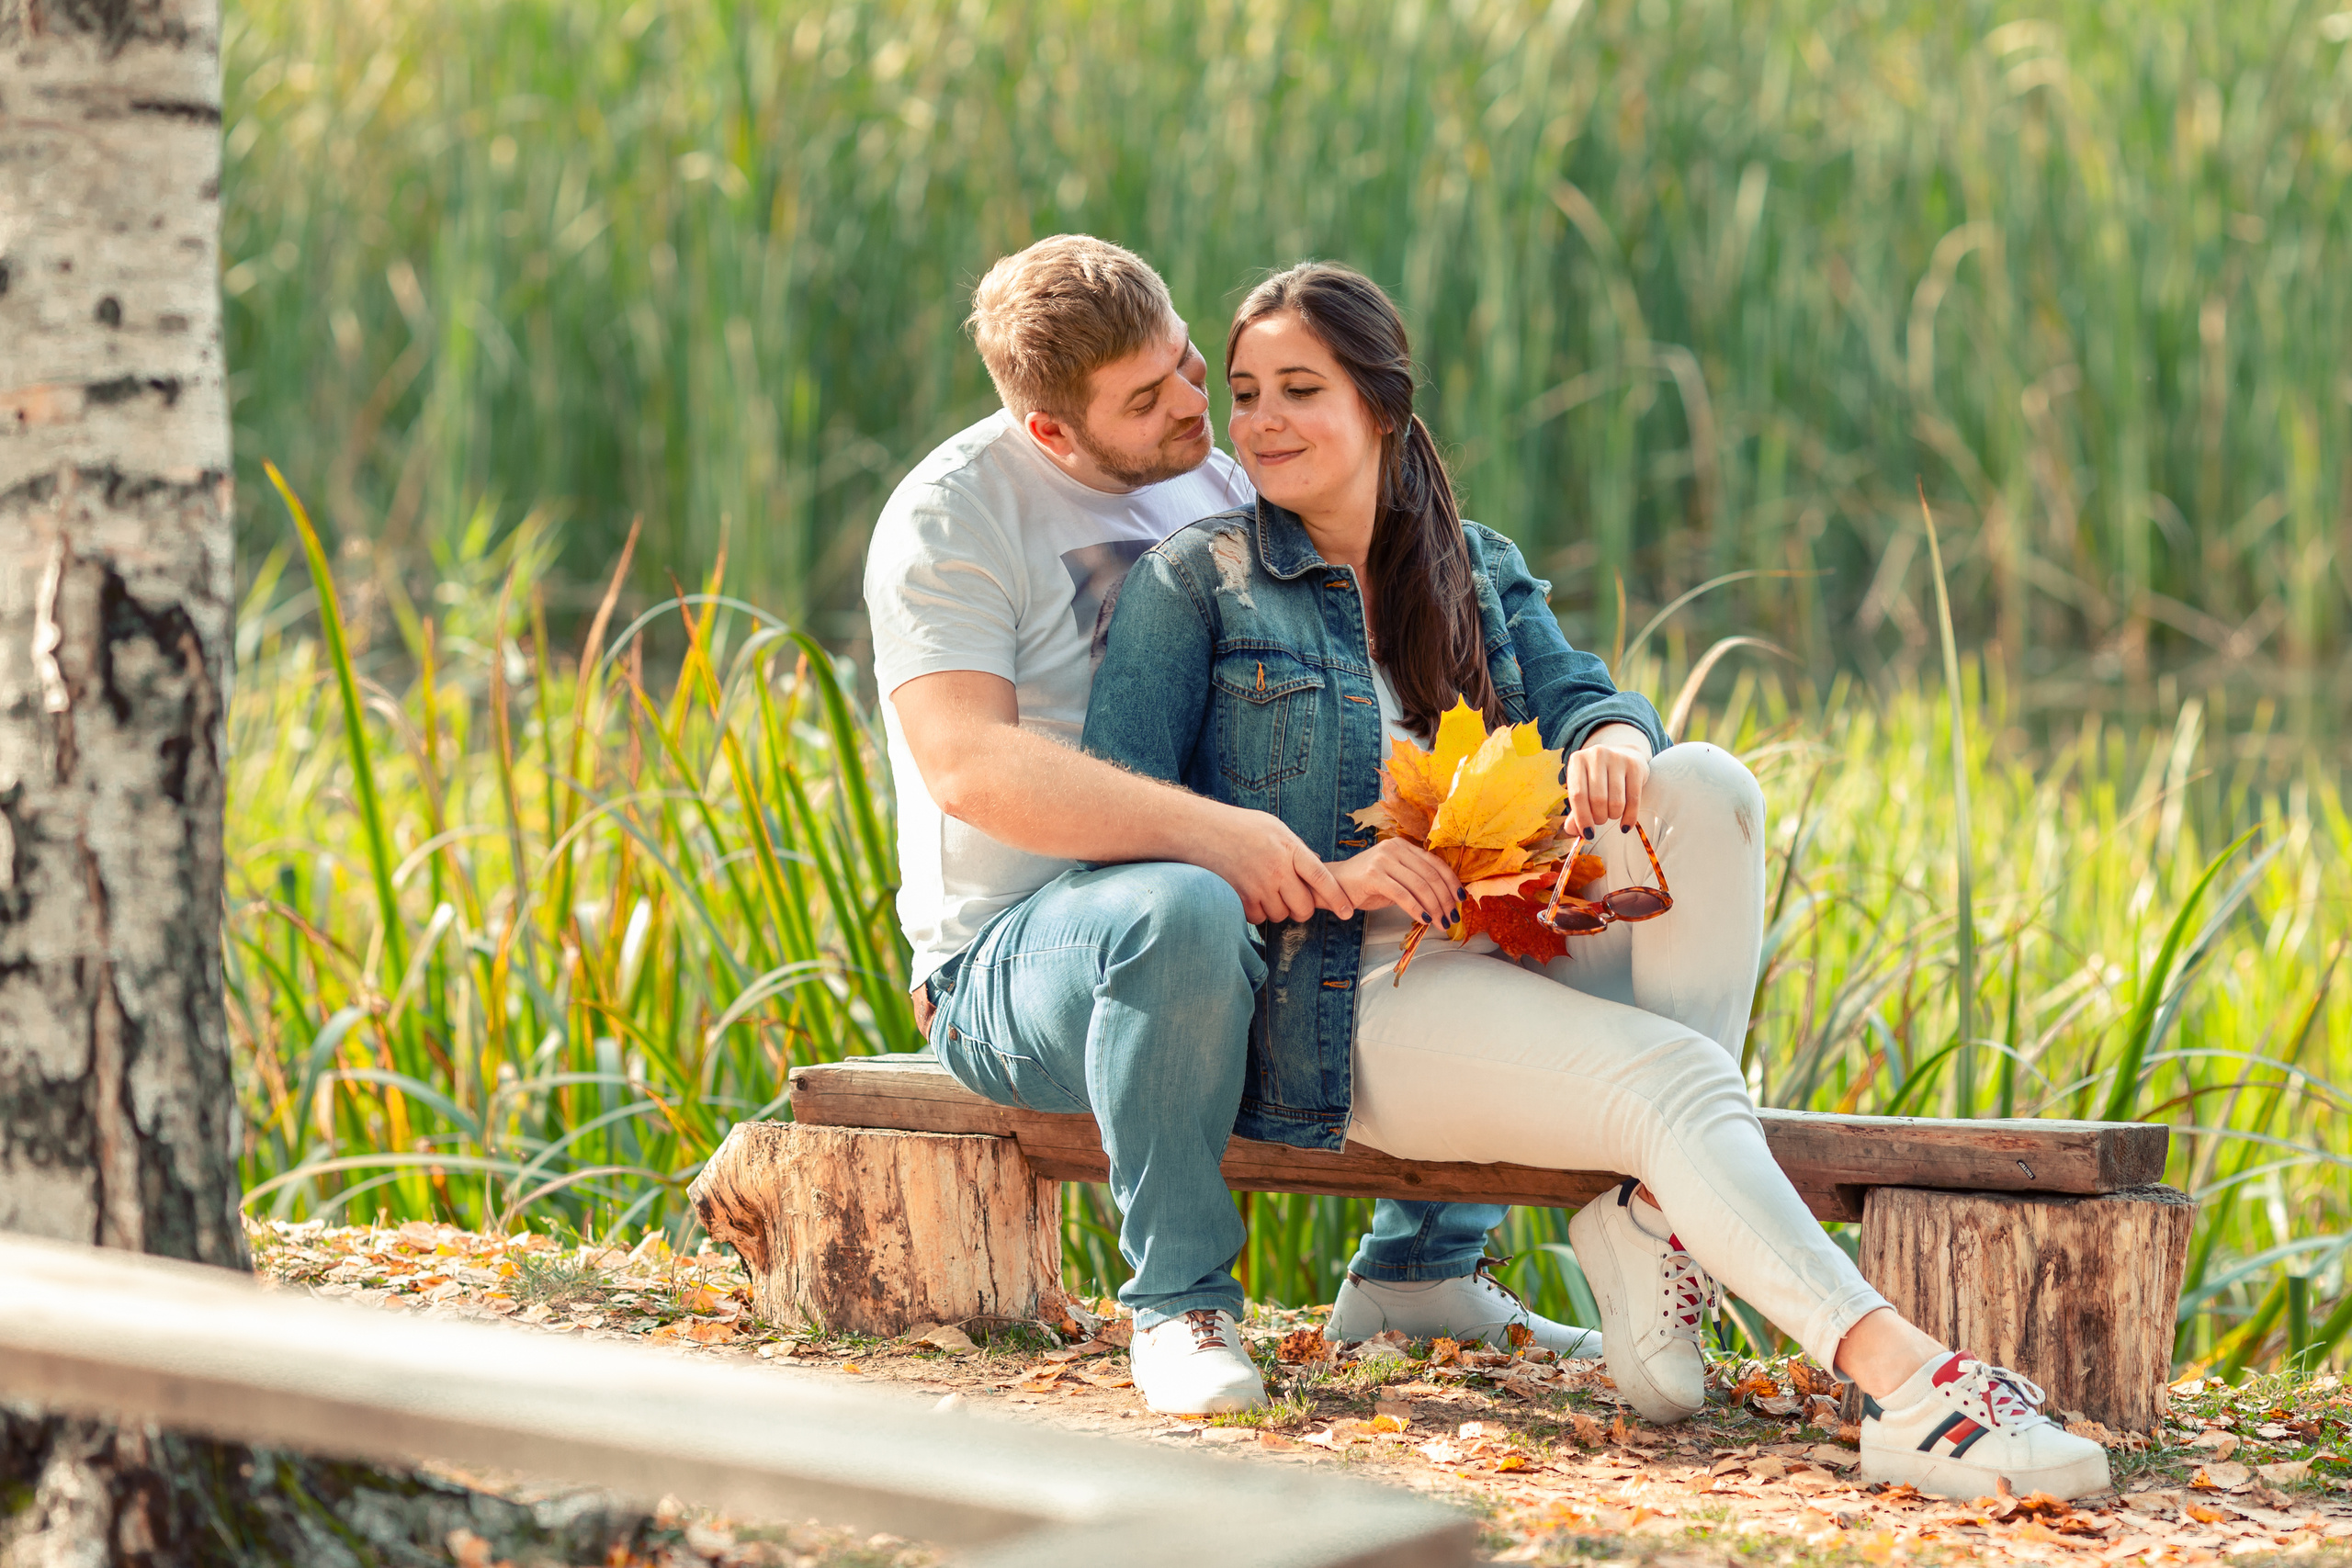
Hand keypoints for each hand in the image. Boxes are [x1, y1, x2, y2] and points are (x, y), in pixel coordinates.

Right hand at [1194, 806, 1355, 924]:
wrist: (1204, 830)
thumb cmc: (1242, 826)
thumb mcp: (1276, 828)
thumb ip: (1298, 849)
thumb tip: (1318, 863)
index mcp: (1290, 850)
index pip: (1322, 879)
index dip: (1337, 898)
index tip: (1347, 911)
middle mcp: (1277, 870)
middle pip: (1304, 907)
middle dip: (1302, 909)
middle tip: (1295, 900)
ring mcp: (1258, 886)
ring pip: (1281, 915)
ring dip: (1278, 909)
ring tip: (1266, 889)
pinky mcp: (1241, 898)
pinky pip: (1259, 918)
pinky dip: (1257, 912)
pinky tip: (1251, 895)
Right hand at [1329, 839, 1463, 925]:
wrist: (1332, 887)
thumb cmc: (1365, 886)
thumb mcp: (1395, 878)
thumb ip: (1415, 881)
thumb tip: (1445, 898)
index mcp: (1402, 845)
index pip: (1435, 863)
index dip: (1451, 882)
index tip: (1461, 899)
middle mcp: (1394, 848)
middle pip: (1430, 875)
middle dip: (1445, 899)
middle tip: (1452, 917)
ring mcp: (1383, 860)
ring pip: (1420, 885)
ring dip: (1435, 907)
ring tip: (1441, 922)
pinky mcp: (1373, 876)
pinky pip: (1403, 895)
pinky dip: (1417, 909)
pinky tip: (1425, 920)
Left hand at [1564, 724, 1651, 836]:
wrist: (1623, 754)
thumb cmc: (1598, 776)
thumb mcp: (1583, 787)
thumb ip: (1576, 809)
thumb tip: (1572, 831)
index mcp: (1577, 760)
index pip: (1578, 795)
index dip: (1582, 818)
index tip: (1587, 833)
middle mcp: (1597, 755)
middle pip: (1598, 799)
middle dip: (1599, 818)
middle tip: (1600, 820)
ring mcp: (1617, 758)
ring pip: (1616, 801)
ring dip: (1613, 816)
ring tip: (1611, 814)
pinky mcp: (1635, 766)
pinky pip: (1634, 799)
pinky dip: (1629, 817)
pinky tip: (1625, 825)